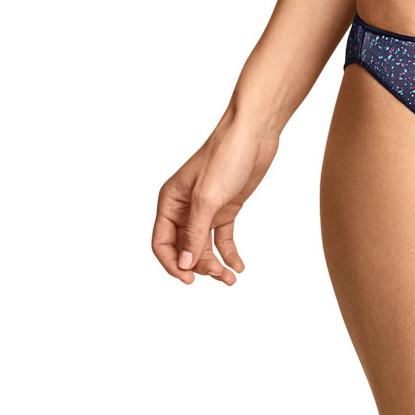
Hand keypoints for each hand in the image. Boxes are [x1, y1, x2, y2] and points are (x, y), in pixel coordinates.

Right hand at [153, 112, 279, 286]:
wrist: (253, 134)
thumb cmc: (225, 157)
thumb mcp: (207, 198)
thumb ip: (195, 233)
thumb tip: (184, 263)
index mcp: (170, 202)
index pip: (161, 242)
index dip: (172, 264)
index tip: (189, 279)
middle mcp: (184, 208)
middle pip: (184, 248)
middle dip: (198, 266)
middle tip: (218, 275)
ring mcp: (205, 210)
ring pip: (204, 247)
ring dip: (214, 264)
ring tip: (230, 278)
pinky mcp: (225, 209)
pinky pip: (222, 239)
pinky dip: (229, 254)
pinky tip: (238, 266)